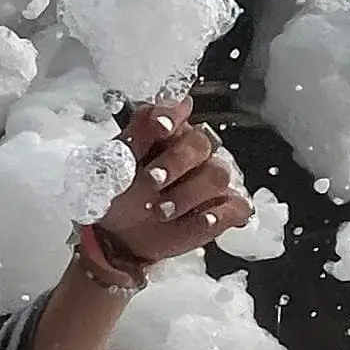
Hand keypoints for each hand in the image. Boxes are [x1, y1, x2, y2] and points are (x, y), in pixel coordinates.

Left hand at [93, 100, 249, 268]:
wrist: (121, 238)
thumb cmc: (120, 199)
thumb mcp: (115, 167)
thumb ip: (136, 136)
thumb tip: (157, 112)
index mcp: (168, 135)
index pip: (176, 113)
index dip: (171, 116)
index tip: (160, 127)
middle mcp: (194, 154)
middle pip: (200, 143)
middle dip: (176, 162)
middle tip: (152, 181)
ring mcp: (210, 182)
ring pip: (218, 175)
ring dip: (189, 193)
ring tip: (162, 211)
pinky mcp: (221, 210)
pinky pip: (235, 207)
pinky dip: (219, 214)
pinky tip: (201, 219)